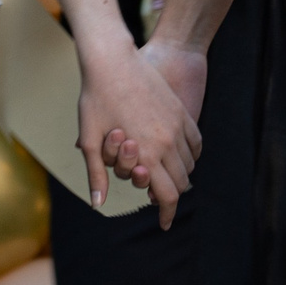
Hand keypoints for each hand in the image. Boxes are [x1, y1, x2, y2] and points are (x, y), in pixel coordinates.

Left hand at [76, 34, 197, 220]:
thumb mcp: (90, 140)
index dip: (167, 213)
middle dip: (172, 195)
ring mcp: (177, 124)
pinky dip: (190, 154)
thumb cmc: (95, 99)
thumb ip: (96, 175)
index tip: (164, 223)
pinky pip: (195, 141)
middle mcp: (167, 142)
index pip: (167, 194)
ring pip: (190, 162)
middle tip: (160, 199)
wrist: (112, 61)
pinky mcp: (180, 110)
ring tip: (166, 176)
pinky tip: (179, 155)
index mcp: (145, 154)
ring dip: (181, 174)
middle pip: (182, 182)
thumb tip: (97, 205)